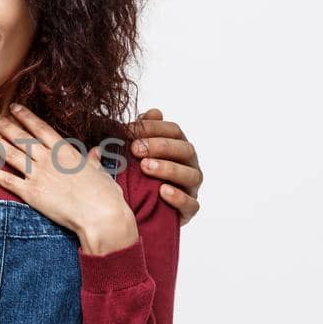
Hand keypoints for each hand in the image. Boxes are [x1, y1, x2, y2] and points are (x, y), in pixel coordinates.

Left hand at [0, 104, 138, 255]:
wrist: (101, 215)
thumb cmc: (106, 196)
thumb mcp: (101, 172)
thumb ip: (93, 160)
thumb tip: (95, 152)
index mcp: (66, 151)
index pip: (41, 128)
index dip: (26, 116)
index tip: (14, 107)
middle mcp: (49, 159)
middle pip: (21, 137)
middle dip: (4, 124)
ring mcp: (38, 174)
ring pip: (10, 153)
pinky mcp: (31, 193)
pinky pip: (6, 180)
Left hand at [125, 108, 202, 224]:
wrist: (138, 211)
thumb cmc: (138, 176)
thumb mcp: (135, 153)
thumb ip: (143, 132)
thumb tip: (154, 112)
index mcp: (177, 147)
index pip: (174, 131)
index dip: (154, 128)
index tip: (130, 130)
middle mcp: (188, 165)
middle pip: (185, 150)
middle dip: (161, 146)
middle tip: (135, 149)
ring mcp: (190, 188)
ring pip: (191, 175)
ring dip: (169, 169)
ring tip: (146, 167)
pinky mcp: (188, 210)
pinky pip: (191, 204)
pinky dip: (179, 198)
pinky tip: (163, 192)